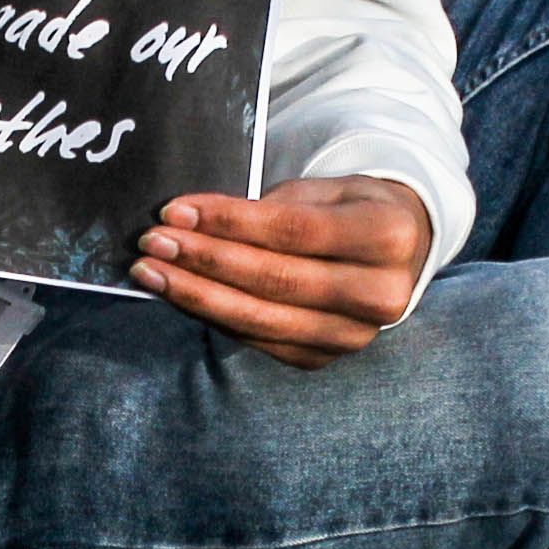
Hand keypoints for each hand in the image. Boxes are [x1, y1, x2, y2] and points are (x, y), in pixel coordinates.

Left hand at [134, 177, 433, 366]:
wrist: (398, 256)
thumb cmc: (353, 210)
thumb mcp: (328, 188)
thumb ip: (275, 204)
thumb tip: (196, 220)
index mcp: (389, 236)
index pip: (294, 231)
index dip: (230, 222)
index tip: (176, 210)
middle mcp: (381, 295)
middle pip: (276, 279)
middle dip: (205, 260)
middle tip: (152, 242)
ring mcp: (353, 336)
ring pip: (262, 319)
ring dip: (196, 295)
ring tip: (151, 271)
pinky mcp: (324, 359)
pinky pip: (258, 341)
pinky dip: (214, 317)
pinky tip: (179, 295)